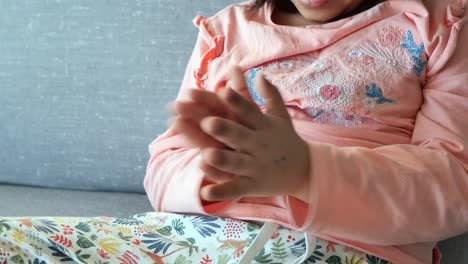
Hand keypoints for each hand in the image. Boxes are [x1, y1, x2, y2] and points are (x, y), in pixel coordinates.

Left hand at [169, 65, 310, 201]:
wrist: (306, 170)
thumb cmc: (286, 139)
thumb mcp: (280, 116)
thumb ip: (270, 95)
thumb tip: (260, 73)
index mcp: (264, 126)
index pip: (249, 111)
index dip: (237, 102)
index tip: (224, 90)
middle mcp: (259, 146)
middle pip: (240, 136)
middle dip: (225, 129)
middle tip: (208, 122)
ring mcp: (256, 167)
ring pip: (236, 164)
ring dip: (222, 160)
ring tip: (205, 156)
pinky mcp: (252, 186)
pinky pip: (235, 189)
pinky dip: (222, 191)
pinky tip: (206, 192)